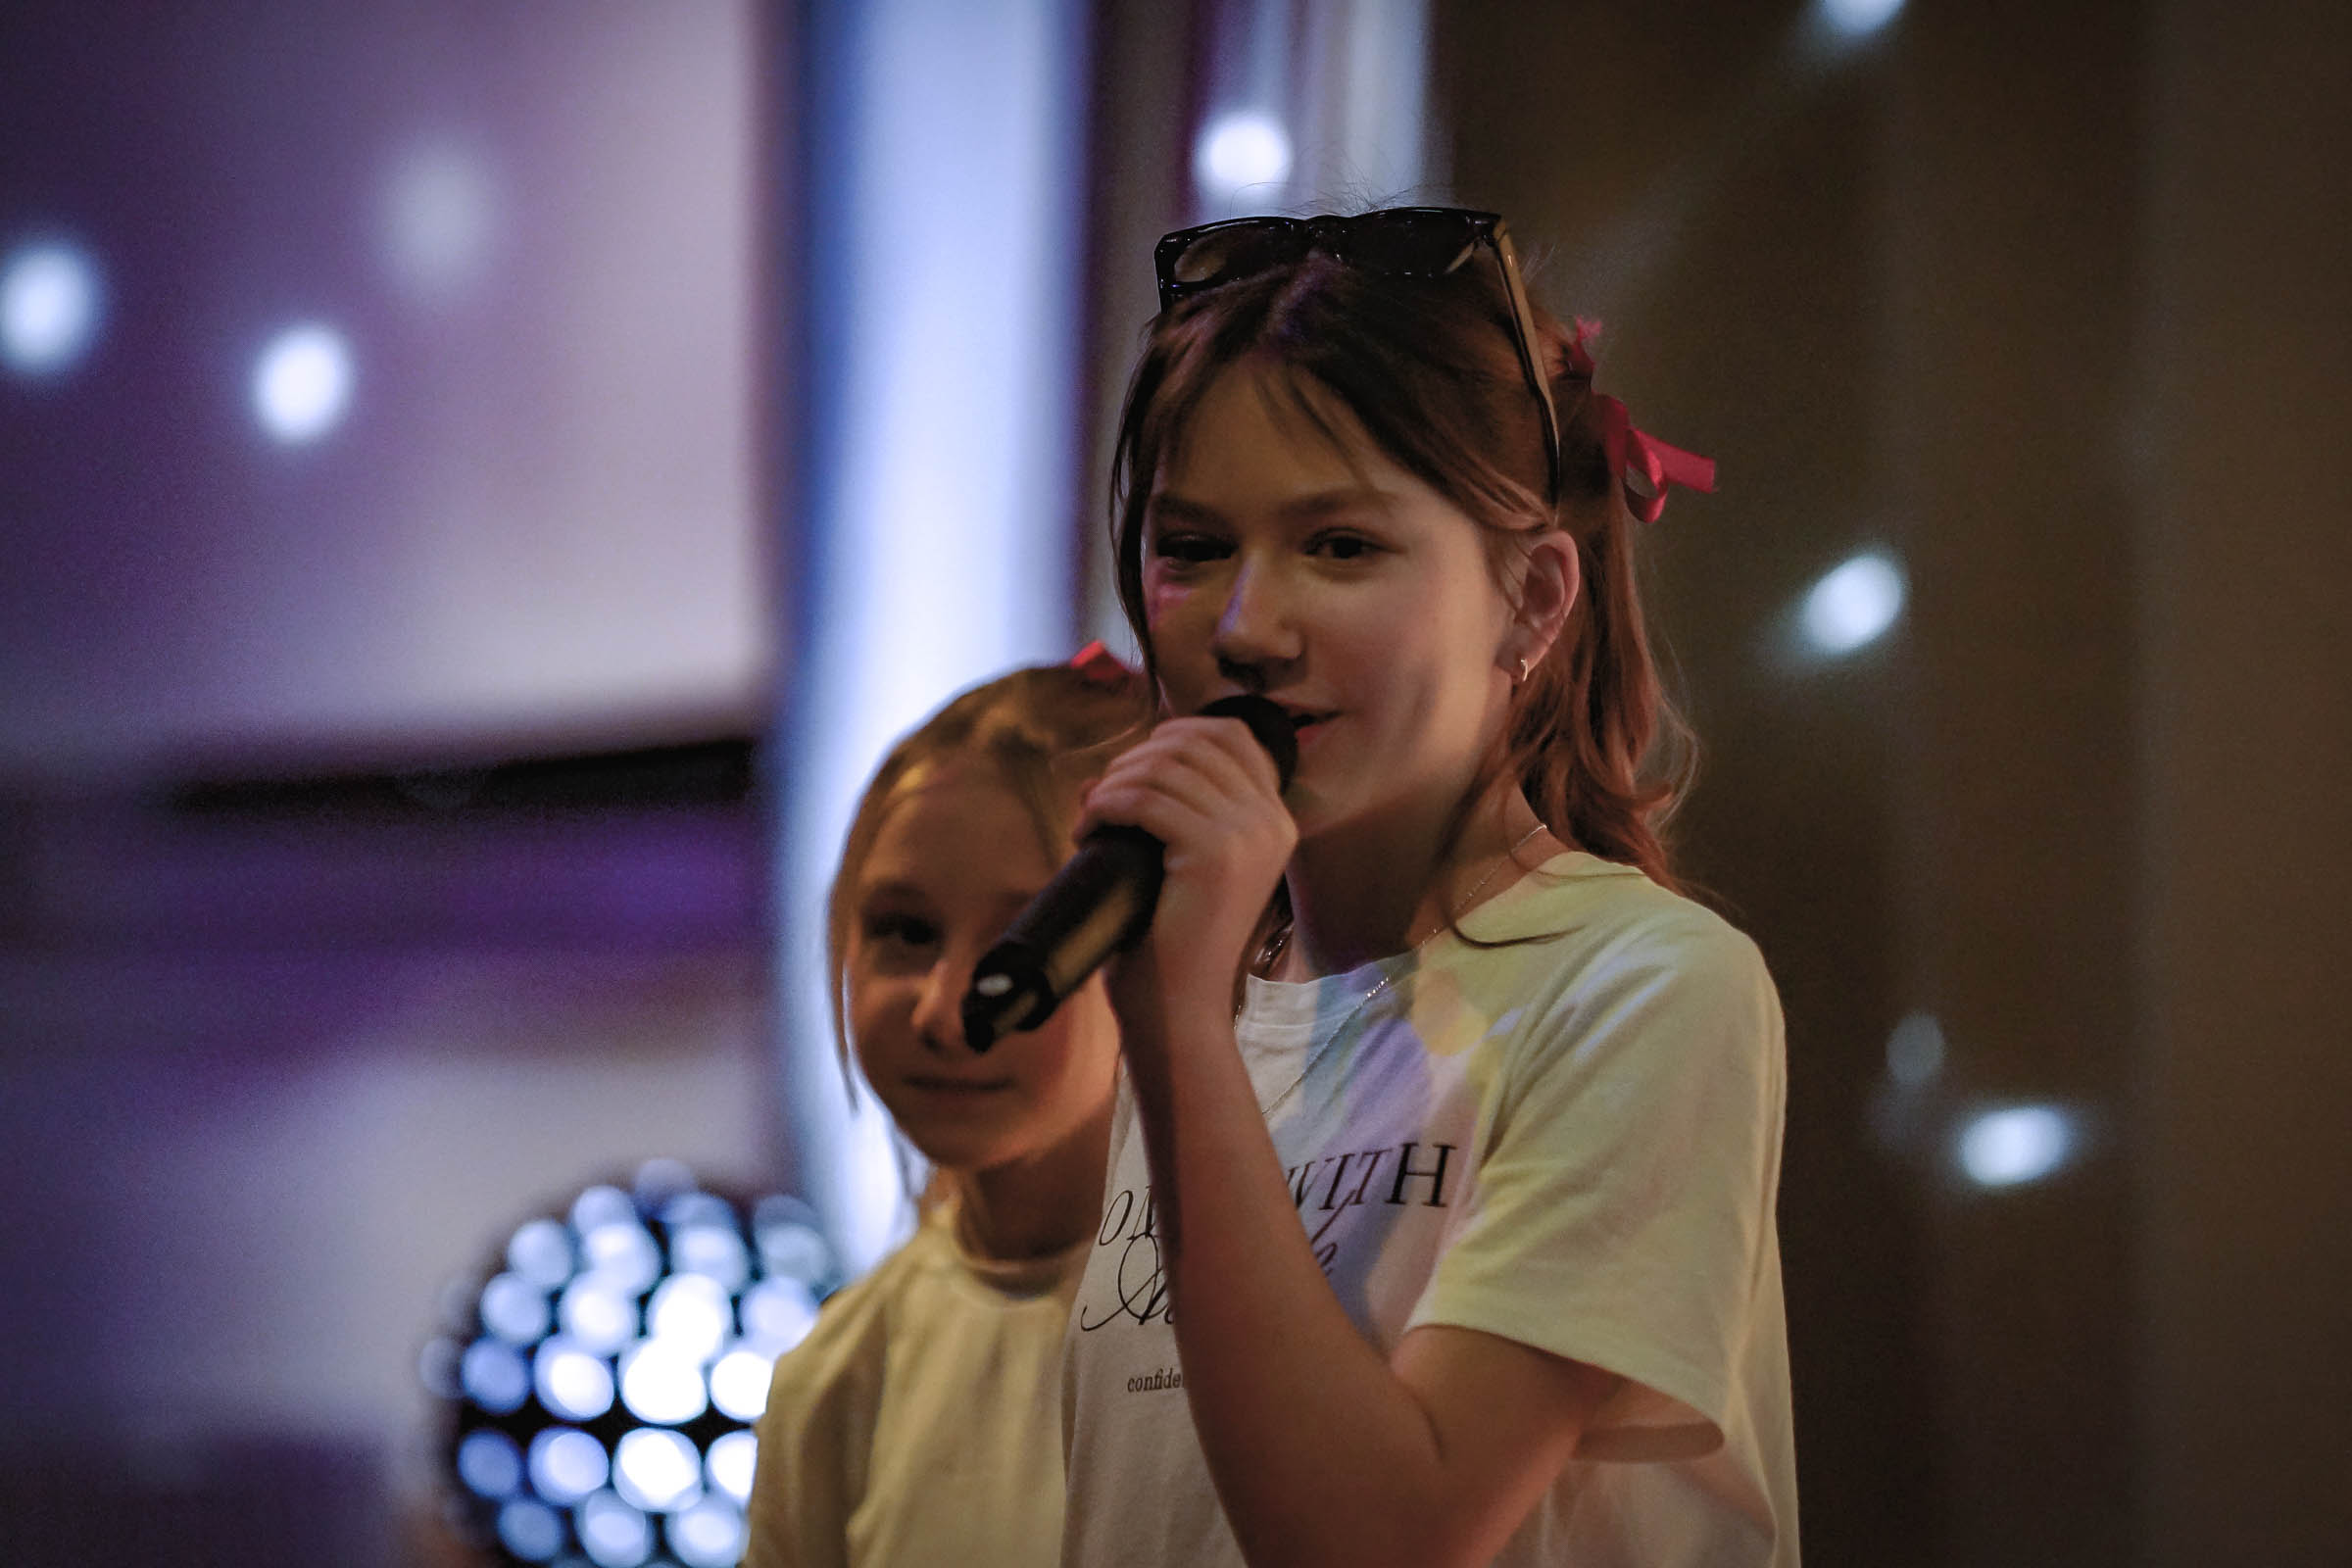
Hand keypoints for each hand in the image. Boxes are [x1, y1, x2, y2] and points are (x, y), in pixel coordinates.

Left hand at [1074, 712, 1297, 1020]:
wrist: (1180, 1007)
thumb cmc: (1173, 940)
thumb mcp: (1185, 862)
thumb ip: (1171, 811)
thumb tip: (1108, 771)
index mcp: (1275, 820)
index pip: (1231, 735)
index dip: (1174, 734)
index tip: (1132, 766)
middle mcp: (1271, 821)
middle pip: (1193, 745)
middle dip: (1133, 761)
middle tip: (1100, 799)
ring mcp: (1248, 835)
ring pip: (1165, 768)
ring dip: (1113, 784)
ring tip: (1091, 819)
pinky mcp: (1215, 854)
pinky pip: (1146, 800)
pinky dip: (1107, 807)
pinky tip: (1088, 831)